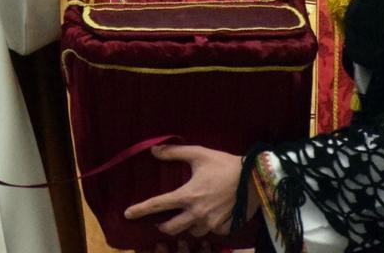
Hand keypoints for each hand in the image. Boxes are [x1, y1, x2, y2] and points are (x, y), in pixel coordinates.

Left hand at [123, 144, 252, 239]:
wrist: (255, 177)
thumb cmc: (225, 164)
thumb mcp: (198, 153)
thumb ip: (174, 153)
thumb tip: (154, 151)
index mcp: (187, 195)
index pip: (157, 205)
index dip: (139, 210)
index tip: (127, 214)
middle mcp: (197, 213)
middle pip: (171, 228)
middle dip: (163, 225)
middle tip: (162, 219)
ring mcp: (212, 223)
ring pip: (191, 232)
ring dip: (186, 226)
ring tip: (187, 217)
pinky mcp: (225, 227)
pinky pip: (211, 232)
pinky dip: (207, 227)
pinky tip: (208, 218)